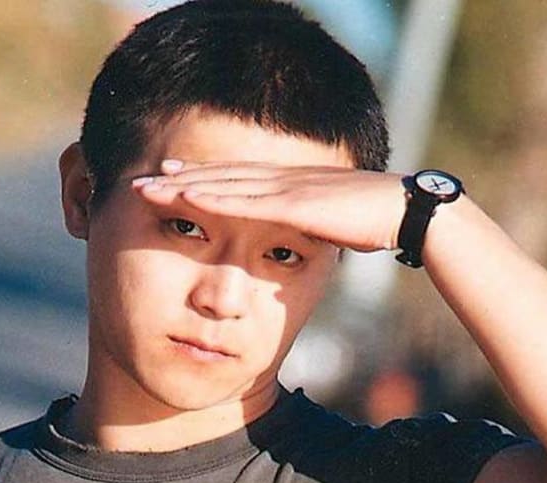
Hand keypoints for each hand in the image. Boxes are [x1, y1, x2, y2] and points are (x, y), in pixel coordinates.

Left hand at [131, 160, 405, 252]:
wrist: (403, 211)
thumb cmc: (371, 221)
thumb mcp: (329, 223)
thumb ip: (306, 228)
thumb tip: (296, 241)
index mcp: (288, 185)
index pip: (235, 180)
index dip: (200, 179)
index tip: (171, 180)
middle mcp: (281, 180)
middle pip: (221, 178)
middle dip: (180, 180)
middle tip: (143, 181)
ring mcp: (287, 188)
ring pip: (225, 185)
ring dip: (185, 187)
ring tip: (149, 189)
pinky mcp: (296, 203)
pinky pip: (247, 201)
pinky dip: (215, 198)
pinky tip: (188, 196)